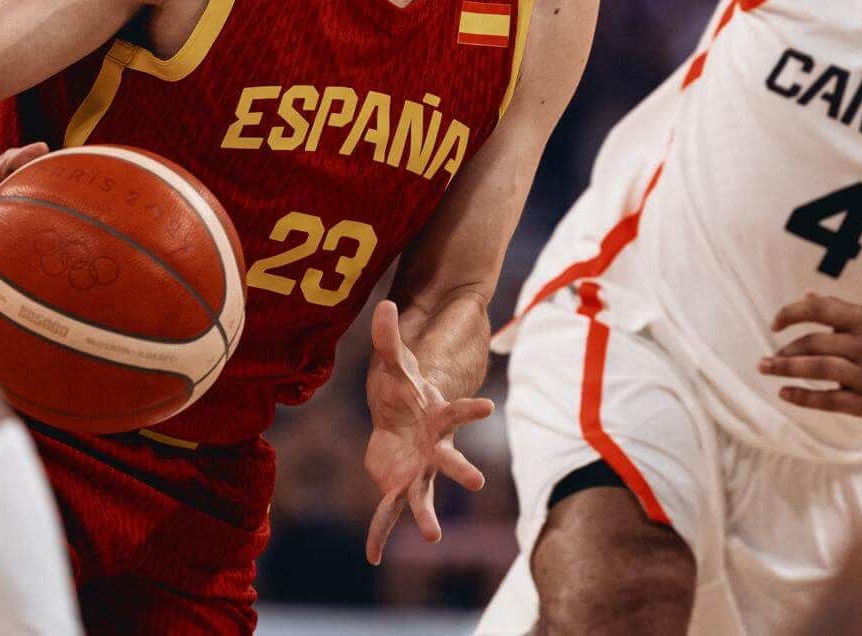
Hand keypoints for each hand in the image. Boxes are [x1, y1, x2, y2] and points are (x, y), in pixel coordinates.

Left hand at [361, 299, 495, 564]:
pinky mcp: (399, 487)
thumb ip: (388, 336)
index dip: (472, 410)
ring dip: (427, 515)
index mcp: (438, 418)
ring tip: (433, 536)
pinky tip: (372, 556)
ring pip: (424, 496)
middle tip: (477, 483)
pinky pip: (388, 514)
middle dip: (462, 470)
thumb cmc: (406, 390)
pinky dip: (379, 533)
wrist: (402, 420)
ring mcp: (419, 472)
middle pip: (450, 460)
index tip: (489, 408)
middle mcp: (435, 450)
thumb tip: (384, 305)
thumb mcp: (395, 362)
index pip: (459, 411)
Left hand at [761, 293, 861, 420]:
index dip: (791, 313)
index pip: (820, 309)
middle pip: (815, 343)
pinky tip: (784, 393)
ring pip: (820, 369)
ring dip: (787, 370)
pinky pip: (831, 400)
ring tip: (766, 370)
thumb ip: (837, 309)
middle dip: (784, 352)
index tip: (773, 325)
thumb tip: (805, 295)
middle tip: (764, 361)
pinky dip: (804, 397)